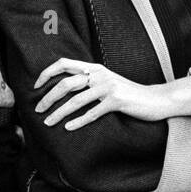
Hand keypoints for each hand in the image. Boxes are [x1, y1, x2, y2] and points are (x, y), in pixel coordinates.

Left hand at [34, 58, 163, 128]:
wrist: (155, 99)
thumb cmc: (127, 94)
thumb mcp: (106, 82)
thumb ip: (88, 81)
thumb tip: (63, 89)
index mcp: (94, 68)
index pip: (64, 63)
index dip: (47, 73)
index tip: (36, 86)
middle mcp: (99, 74)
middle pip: (66, 84)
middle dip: (48, 97)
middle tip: (38, 110)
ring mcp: (108, 87)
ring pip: (75, 100)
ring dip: (58, 113)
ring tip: (48, 123)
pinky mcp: (116, 101)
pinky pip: (92, 113)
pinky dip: (78, 121)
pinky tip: (68, 128)